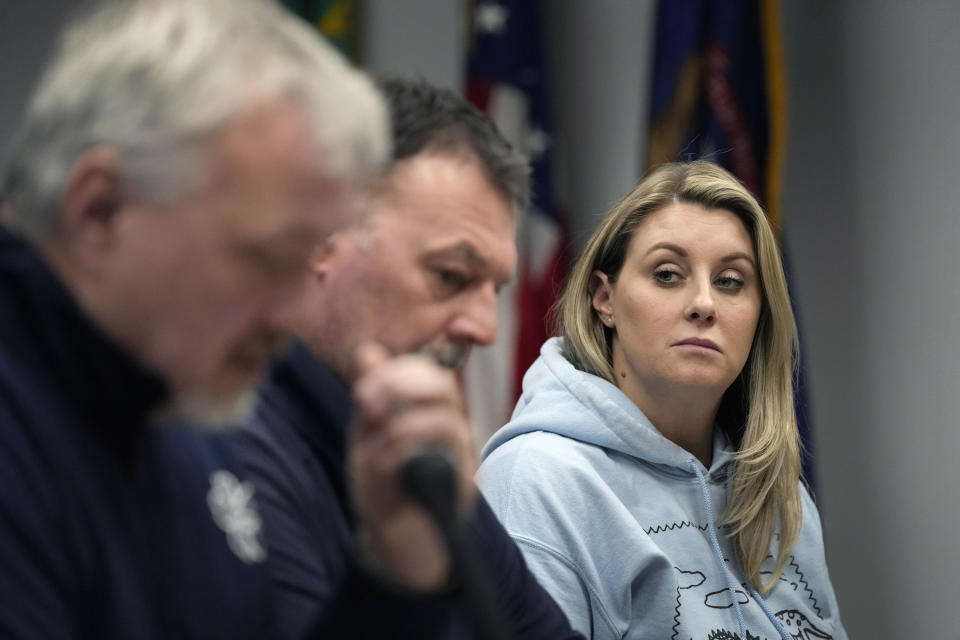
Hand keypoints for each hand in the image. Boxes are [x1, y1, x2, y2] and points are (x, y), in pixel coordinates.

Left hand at [348, 342, 477, 589]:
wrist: (394, 535)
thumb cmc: (384, 483)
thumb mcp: (368, 434)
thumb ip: (372, 395)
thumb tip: (368, 350)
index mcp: (428, 410)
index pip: (426, 371)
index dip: (396, 371)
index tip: (362, 390)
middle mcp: (450, 426)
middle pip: (443, 385)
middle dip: (402, 386)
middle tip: (368, 404)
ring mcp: (459, 454)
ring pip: (444, 421)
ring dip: (400, 427)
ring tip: (374, 445)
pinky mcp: (461, 483)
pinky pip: (441, 459)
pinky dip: (404, 456)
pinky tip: (382, 466)